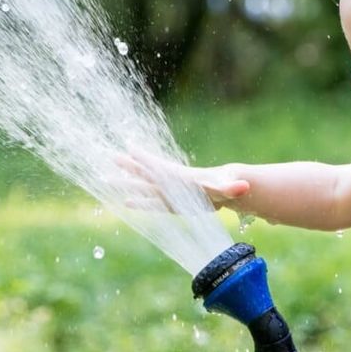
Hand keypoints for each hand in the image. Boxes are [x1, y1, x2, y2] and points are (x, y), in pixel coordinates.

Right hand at [113, 146, 249, 211]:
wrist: (223, 189)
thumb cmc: (225, 186)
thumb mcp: (228, 187)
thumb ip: (233, 188)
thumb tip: (244, 186)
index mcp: (181, 177)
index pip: (160, 166)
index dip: (146, 158)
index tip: (131, 148)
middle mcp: (171, 182)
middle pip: (145, 172)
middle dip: (128, 165)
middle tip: (109, 156)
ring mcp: (168, 192)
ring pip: (143, 186)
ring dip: (126, 182)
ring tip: (106, 179)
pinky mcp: (170, 203)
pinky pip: (150, 202)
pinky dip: (138, 202)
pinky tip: (125, 201)